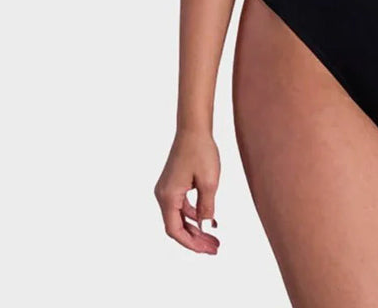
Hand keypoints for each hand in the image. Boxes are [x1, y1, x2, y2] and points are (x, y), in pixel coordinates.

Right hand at [154, 129, 220, 253]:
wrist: (193, 128)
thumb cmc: (201, 151)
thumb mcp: (209, 182)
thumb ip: (206, 207)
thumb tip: (205, 226)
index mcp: (168, 196)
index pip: (175, 230)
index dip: (191, 243)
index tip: (207, 249)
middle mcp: (163, 195)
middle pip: (177, 226)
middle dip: (195, 239)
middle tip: (214, 248)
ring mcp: (167, 189)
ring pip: (180, 217)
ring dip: (196, 228)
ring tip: (214, 238)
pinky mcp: (173, 183)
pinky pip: (182, 206)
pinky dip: (195, 214)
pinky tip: (210, 220)